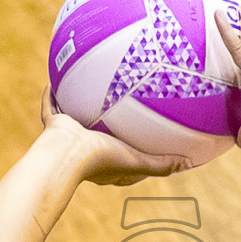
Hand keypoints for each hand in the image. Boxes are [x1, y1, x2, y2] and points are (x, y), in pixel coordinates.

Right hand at [40, 87, 190, 185]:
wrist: (66, 154)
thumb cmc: (101, 160)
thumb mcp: (137, 161)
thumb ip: (161, 163)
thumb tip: (188, 163)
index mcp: (103, 162)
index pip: (121, 157)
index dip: (131, 151)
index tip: (142, 140)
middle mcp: (84, 149)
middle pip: (98, 134)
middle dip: (106, 125)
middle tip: (117, 111)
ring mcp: (67, 137)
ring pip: (74, 118)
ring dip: (79, 107)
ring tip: (89, 90)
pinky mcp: (54, 124)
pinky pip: (52, 105)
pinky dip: (52, 94)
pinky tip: (56, 78)